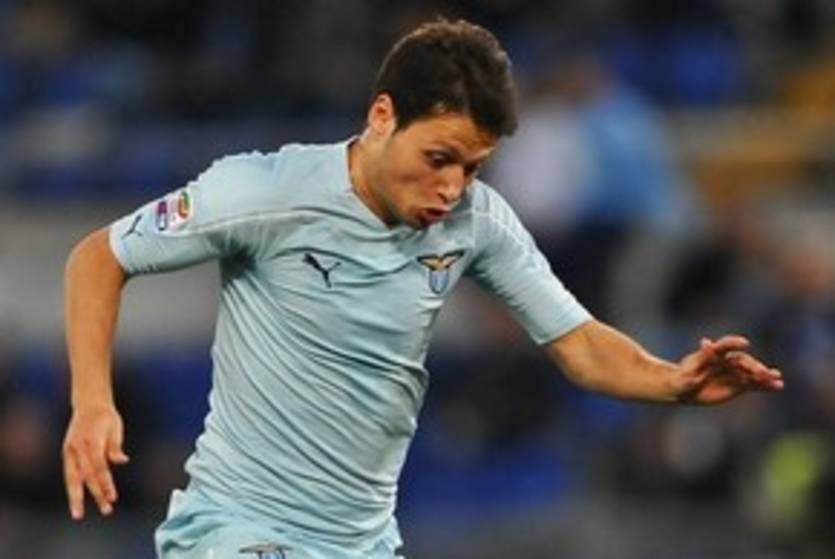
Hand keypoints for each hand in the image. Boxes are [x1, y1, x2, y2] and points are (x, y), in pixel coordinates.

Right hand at [62, 404, 129, 519]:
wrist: (88, 405)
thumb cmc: (106, 417)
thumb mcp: (115, 427)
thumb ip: (115, 445)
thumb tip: (122, 461)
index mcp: (92, 440)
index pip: (99, 466)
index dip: (106, 483)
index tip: (113, 497)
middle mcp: (78, 447)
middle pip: (87, 475)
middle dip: (96, 494)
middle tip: (106, 509)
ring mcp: (70, 450)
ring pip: (72, 478)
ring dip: (76, 497)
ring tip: (77, 515)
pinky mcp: (66, 453)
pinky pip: (69, 473)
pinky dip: (72, 487)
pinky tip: (76, 501)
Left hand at [674, 336, 783, 404]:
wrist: (685, 389)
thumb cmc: (682, 379)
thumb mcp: (687, 374)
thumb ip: (698, 364)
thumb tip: (705, 344)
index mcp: (713, 353)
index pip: (725, 345)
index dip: (734, 343)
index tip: (744, 343)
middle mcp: (726, 360)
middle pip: (742, 360)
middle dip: (752, 365)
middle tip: (760, 372)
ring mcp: (734, 372)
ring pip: (751, 372)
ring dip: (764, 374)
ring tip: (776, 376)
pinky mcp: (739, 384)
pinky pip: (754, 384)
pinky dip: (765, 385)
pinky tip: (778, 385)